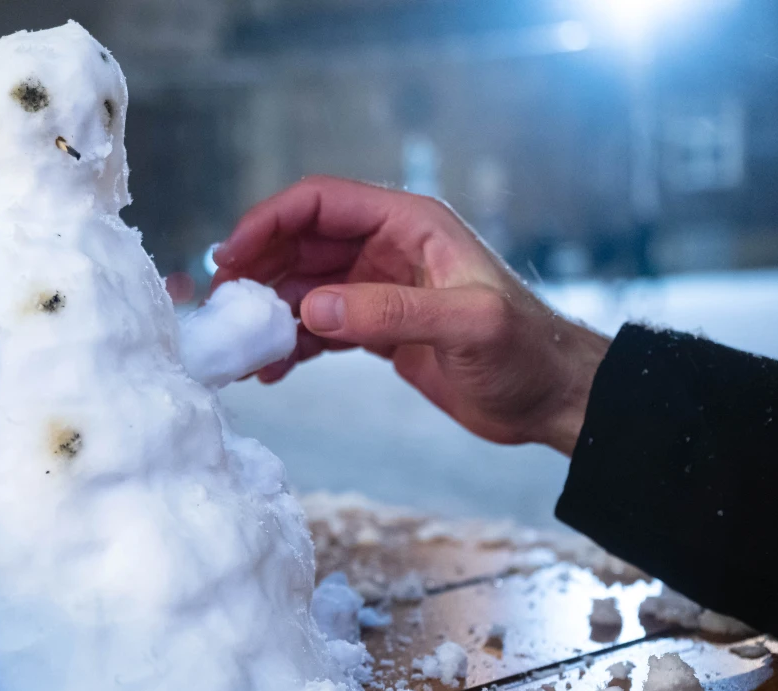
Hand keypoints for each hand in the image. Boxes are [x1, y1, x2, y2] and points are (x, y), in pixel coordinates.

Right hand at [212, 175, 609, 455]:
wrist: (554, 400)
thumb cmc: (527, 354)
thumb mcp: (468, 326)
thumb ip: (390, 312)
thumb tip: (311, 307)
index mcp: (411, 224)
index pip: (321, 203)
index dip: (269, 222)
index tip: (230, 256)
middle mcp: (389, 248)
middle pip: (300, 242)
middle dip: (257, 269)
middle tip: (223, 308)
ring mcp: (380, 289)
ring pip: (303, 285)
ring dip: (267, 311)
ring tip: (240, 347)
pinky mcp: (378, 329)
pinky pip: (319, 325)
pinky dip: (290, 344)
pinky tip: (271, 370)